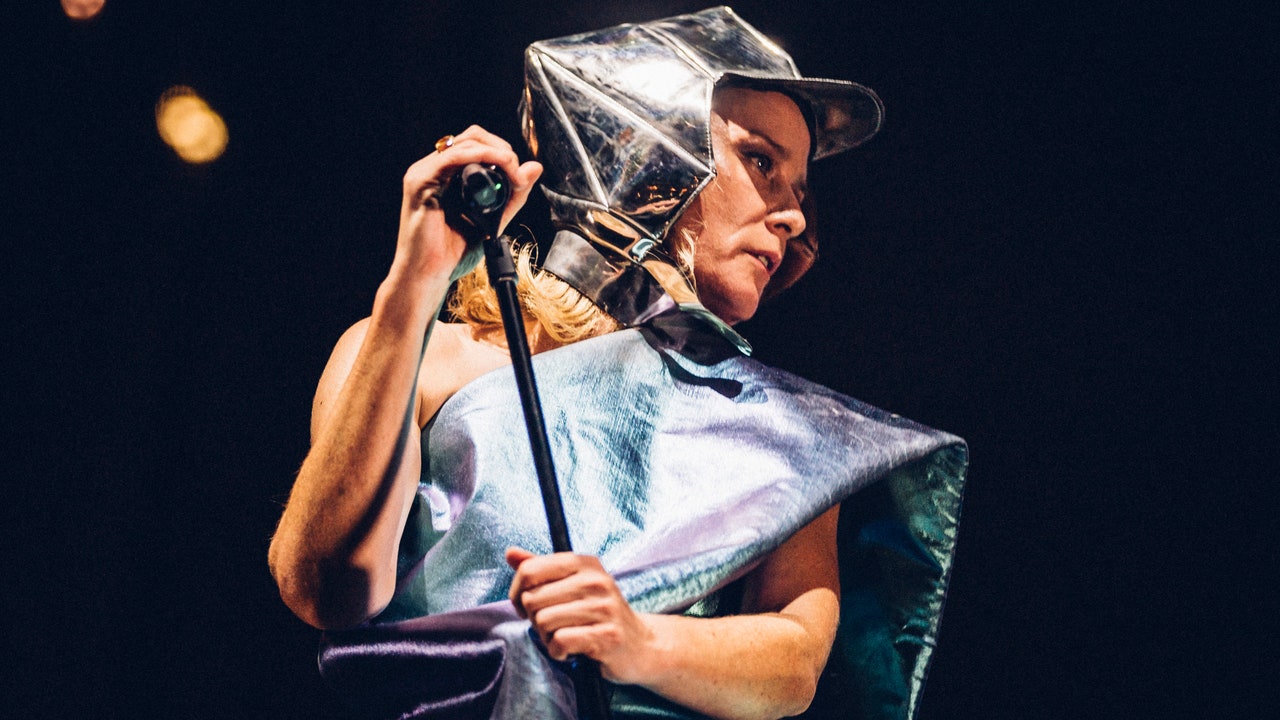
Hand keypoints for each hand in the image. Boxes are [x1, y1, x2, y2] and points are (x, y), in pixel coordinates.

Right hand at [393, 126, 541, 284]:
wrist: (428, 276)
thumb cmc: (452, 254)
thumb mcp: (492, 220)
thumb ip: (513, 196)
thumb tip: (535, 167)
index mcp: (445, 176)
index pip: (476, 145)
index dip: (502, 152)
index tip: (520, 176)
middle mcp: (433, 170)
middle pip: (472, 137)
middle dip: (502, 149)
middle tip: (518, 173)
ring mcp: (423, 173)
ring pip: (465, 143)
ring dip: (497, 153)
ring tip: (513, 175)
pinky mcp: (420, 182)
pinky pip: (453, 157)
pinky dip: (481, 156)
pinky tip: (499, 167)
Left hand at [506, 547, 654, 682]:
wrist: (640, 644)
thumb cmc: (598, 614)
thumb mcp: (572, 585)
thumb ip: (540, 569)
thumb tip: (511, 553)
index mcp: (584, 563)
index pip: (530, 569)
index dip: (517, 592)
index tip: (525, 605)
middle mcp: (596, 581)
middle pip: (532, 599)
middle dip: (534, 619)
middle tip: (552, 625)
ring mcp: (604, 608)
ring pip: (544, 621)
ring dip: (546, 637)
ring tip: (564, 637)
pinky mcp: (606, 636)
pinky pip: (560, 642)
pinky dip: (558, 652)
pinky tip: (571, 651)